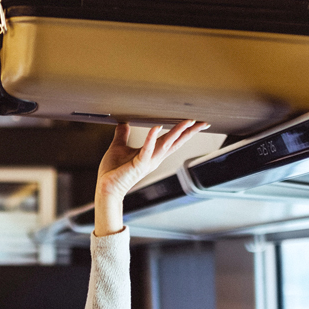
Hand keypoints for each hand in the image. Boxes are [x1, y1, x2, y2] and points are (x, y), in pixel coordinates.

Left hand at [92, 121, 209, 235]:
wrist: (105, 187)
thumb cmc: (112, 171)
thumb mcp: (118, 147)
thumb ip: (122, 134)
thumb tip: (123, 123)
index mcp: (151, 154)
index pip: (171, 140)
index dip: (183, 131)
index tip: (194, 122)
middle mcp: (153, 158)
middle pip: (175, 142)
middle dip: (189, 132)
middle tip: (203, 123)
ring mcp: (148, 162)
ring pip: (166, 144)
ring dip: (177, 132)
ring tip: (187, 122)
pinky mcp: (138, 164)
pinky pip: (147, 150)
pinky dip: (152, 138)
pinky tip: (157, 127)